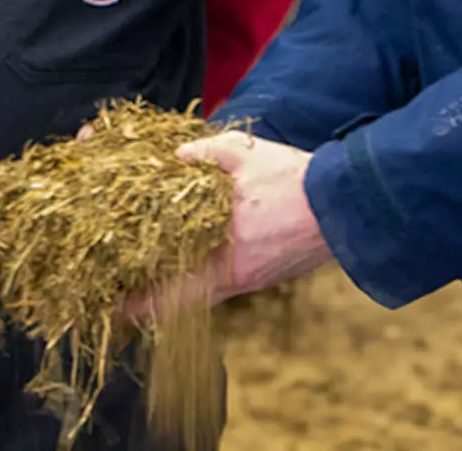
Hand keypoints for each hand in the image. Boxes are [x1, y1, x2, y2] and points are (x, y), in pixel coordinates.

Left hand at [130, 131, 332, 319]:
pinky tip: (191, 261)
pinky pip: (225, 282)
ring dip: (176, 289)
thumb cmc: (293, 177)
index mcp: (225, 252)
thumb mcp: (243, 152)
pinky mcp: (265, 273)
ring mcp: (252, 278)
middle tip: (120, 299)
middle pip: (182, 300)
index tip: (114, 309)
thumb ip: (203, 153)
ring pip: (203, 293)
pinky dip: (203, 276)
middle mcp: (236, 275)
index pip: (171, 291)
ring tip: (146, 281)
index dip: (140, 305)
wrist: (347, 201)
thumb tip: (173, 156)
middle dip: (150, 301)